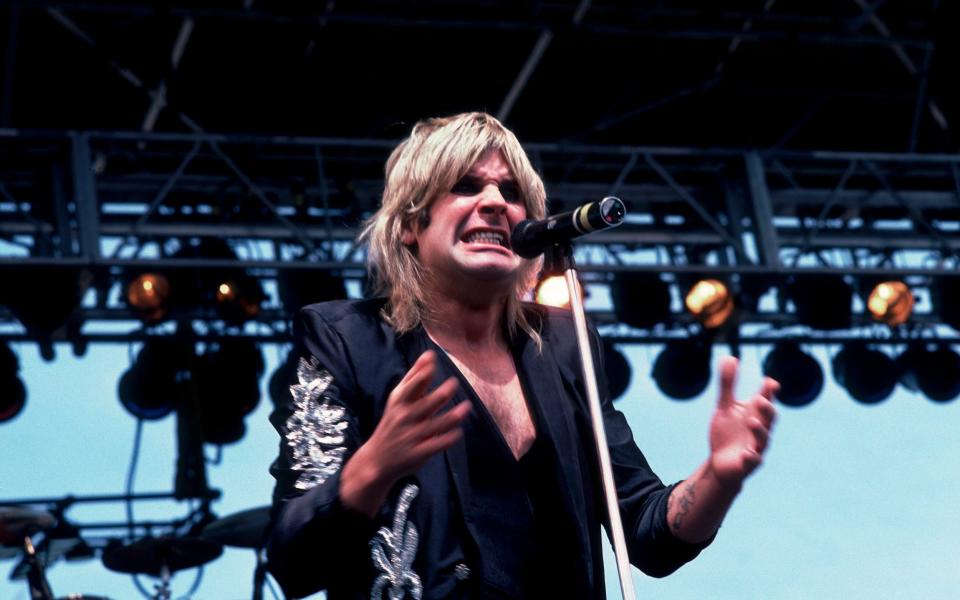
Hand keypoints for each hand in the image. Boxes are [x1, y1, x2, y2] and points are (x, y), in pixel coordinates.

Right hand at [341, 350, 467, 515]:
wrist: (376, 459)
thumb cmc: (393, 422)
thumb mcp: (398, 400)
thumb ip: (415, 378)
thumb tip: (429, 354)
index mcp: (399, 402)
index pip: (411, 385)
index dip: (422, 373)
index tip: (434, 361)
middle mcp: (403, 418)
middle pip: (424, 404)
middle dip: (440, 394)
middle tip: (454, 382)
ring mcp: (409, 437)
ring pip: (434, 425)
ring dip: (451, 417)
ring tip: (466, 407)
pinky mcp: (416, 454)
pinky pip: (435, 445)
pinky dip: (447, 439)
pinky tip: (458, 433)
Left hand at [707, 356, 777, 488]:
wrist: (719, 462)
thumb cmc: (727, 432)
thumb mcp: (724, 406)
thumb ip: (728, 384)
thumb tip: (730, 357)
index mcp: (755, 414)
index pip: (765, 399)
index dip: (768, 392)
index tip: (769, 382)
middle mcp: (759, 429)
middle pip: (769, 418)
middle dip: (767, 409)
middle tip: (760, 399)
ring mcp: (756, 447)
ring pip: (764, 439)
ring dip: (760, 430)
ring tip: (752, 421)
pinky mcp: (748, 463)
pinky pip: (754, 461)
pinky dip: (752, 457)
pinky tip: (747, 453)